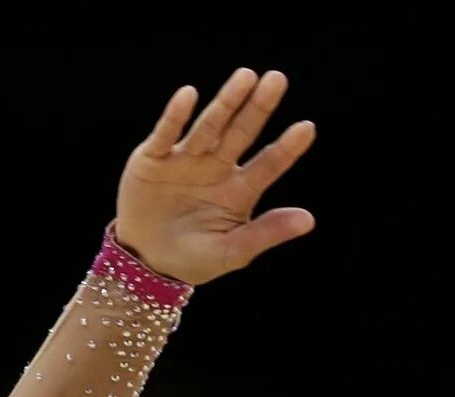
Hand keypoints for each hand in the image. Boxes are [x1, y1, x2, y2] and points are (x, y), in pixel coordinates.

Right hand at [116, 68, 318, 285]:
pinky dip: (176, 116)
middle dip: (258, 107)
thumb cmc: (193, 258)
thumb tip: (309, 220)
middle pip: (241, 133)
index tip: (307, 128)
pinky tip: (189, 95)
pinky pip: (166, 133)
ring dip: (226, 103)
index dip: (287, 148)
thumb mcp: (232, 251)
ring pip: (209, 126)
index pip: (268, 164)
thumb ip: (266, 232)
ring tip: (246, 78)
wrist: (145, 261)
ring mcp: (186, 159)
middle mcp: (216, 168)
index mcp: (239, 190)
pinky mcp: (154, 158)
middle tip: (277, 79)